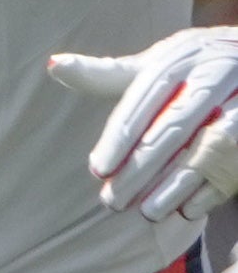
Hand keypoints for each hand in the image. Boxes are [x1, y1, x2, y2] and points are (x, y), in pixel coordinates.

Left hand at [52, 31, 237, 221]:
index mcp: (181, 61)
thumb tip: (53, 66)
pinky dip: (210, 191)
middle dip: (141, 168)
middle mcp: (214, 80)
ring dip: (174, 186)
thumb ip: (109, 72)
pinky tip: (185, 210)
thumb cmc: (197, 65)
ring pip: (205, 152)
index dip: (119, 138)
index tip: (98, 169)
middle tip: (112, 200)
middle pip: (171, 130)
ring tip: (146, 211)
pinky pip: (233, 169)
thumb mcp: (159, 61)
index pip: (143, 103)